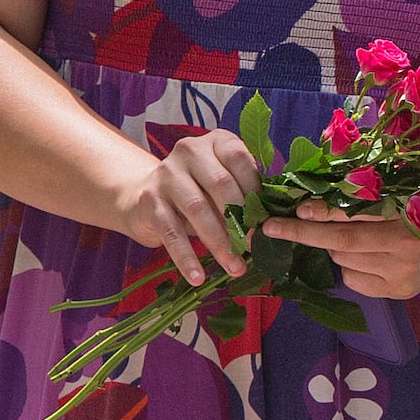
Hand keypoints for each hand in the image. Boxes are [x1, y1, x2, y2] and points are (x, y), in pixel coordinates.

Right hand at [115, 131, 263, 282]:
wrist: (145, 197)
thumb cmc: (200, 192)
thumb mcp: (224, 185)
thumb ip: (247, 194)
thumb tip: (274, 223)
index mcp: (215, 142)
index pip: (240, 160)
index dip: (255, 191)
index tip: (267, 222)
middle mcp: (189, 150)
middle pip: (221, 185)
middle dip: (241, 220)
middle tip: (255, 249)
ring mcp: (167, 174)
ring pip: (198, 209)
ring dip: (220, 242)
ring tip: (235, 268)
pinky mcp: (150, 200)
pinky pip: (171, 232)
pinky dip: (186, 257)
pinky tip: (197, 277)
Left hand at [264, 201, 419, 300]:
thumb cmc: (407, 213)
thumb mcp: (390, 197)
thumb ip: (357, 197)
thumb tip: (306, 205)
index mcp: (406, 211)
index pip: (357, 213)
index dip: (324, 211)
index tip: (298, 210)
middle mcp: (407, 244)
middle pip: (344, 241)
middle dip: (306, 234)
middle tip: (274, 228)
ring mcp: (402, 272)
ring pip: (344, 260)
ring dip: (333, 249)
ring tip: (351, 241)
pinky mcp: (397, 291)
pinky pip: (353, 279)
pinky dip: (348, 268)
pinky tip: (365, 261)